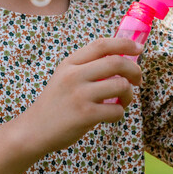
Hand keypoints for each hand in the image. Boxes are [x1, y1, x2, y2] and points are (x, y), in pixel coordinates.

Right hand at [21, 37, 142, 154]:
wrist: (34, 130)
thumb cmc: (55, 104)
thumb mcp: (64, 77)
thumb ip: (86, 67)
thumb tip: (121, 59)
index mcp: (70, 63)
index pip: (101, 45)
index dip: (124, 43)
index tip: (138, 48)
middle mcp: (74, 75)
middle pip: (116, 62)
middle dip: (135, 70)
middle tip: (137, 79)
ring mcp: (79, 95)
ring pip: (121, 86)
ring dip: (129, 94)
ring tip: (123, 101)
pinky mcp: (85, 115)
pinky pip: (117, 110)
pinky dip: (119, 113)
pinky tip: (110, 116)